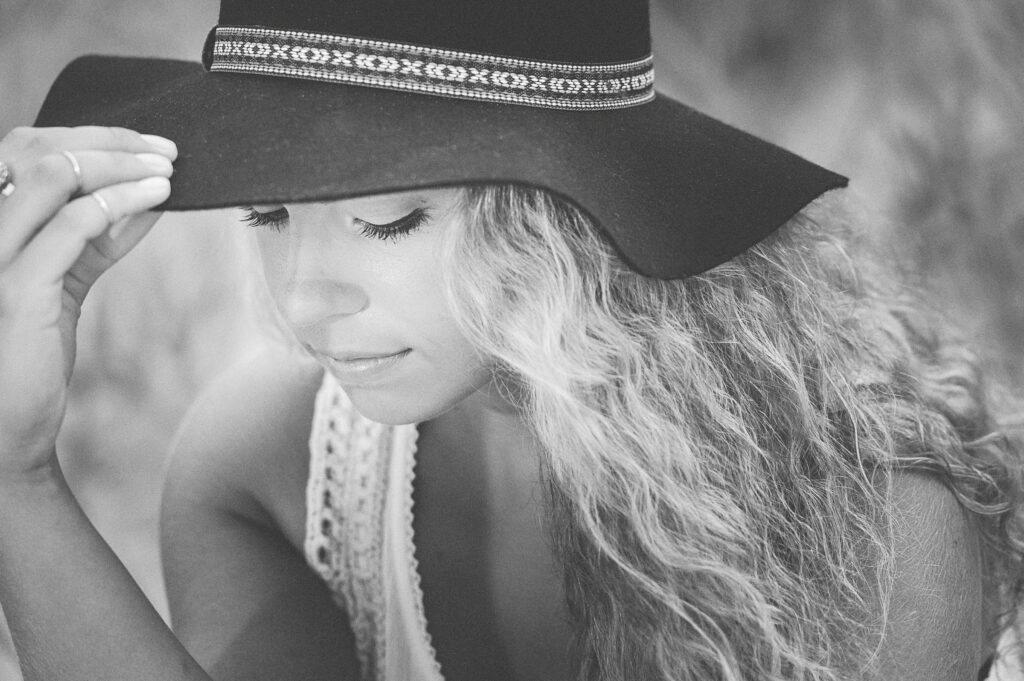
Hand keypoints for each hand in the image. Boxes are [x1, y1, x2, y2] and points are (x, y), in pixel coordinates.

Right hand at [0, 126, 175, 481]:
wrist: (1, 426)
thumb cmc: (27, 353)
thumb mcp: (61, 282)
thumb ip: (94, 240)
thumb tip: (144, 198)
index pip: (25, 148)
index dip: (88, 138)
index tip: (143, 145)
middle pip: (35, 148)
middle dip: (108, 142)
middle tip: (165, 151)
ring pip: (54, 175)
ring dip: (120, 165)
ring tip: (168, 171)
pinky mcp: (15, 287)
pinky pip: (72, 224)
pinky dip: (119, 203)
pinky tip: (156, 200)